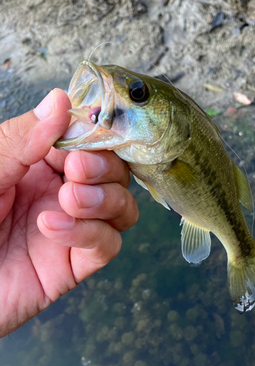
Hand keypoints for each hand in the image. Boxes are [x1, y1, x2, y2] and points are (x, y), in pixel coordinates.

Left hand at [0, 89, 137, 336]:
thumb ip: (20, 140)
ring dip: (106, 198)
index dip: (94, 134)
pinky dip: (91, 233)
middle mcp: (61, 193)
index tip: (83, 133)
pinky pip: (108, 245)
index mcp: (37, 164)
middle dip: (105, 166)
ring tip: (68, 199)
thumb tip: (60, 99)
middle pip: (115, 172)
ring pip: (123, 207)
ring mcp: (72, 229)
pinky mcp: (74, 265)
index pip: (88, 141)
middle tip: (76, 170)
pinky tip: (51, 227)